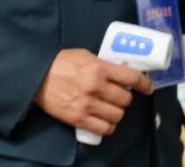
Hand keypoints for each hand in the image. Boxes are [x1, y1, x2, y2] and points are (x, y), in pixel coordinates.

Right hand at [34, 48, 152, 135]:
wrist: (37, 77)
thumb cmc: (62, 63)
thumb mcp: (86, 56)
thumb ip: (104, 64)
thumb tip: (121, 72)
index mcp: (100, 68)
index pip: (131, 77)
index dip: (144, 84)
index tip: (148, 88)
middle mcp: (96, 87)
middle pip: (125, 99)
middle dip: (125, 98)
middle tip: (119, 95)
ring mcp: (87, 105)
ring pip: (117, 115)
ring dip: (117, 113)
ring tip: (112, 108)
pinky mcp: (78, 119)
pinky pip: (103, 128)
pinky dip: (108, 127)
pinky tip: (106, 121)